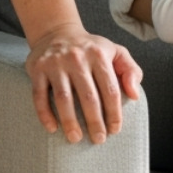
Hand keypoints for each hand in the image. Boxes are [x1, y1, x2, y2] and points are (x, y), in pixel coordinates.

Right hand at [25, 24, 143, 144]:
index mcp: (99, 55)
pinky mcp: (37, 70)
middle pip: (88, 96)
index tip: (115, 129)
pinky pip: (40, 96)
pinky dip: (45, 114)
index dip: (114, 111)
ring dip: (70, 122)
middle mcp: (77, 59)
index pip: (110, 89)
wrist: (57, 32)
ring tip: (76, 138)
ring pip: (63, 98)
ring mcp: (56, 64)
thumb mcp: (116, 52)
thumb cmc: (91, 49)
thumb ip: (130, 71)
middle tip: (98, 139)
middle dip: (95, 121)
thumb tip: (135, 95)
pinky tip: (52, 129)